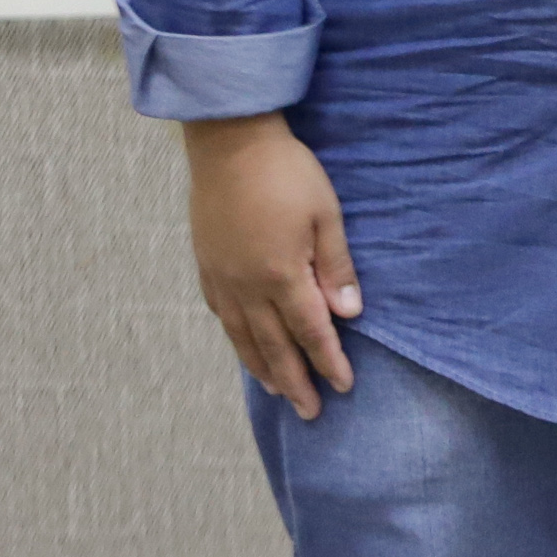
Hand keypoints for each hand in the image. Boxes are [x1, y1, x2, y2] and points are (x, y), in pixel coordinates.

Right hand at [183, 113, 360, 418]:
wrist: (229, 145)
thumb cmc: (287, 174)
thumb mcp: (326, 215)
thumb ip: (337, 266)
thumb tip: (350, 313)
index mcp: (281, 275)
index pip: (310, 331)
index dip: (328, 361)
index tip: (343, 386)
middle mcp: (247, 286)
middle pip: (274, 346)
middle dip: (294, 381)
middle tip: (310, 411)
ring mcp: (222, 278)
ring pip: (243, 337)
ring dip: (262, 369)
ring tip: (277, 393)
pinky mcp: (207, 266)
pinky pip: (223, 316)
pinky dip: (237, 340)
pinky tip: (245, 348)